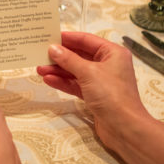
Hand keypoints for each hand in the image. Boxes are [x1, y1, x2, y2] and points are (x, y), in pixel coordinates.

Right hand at [36, 32, 149, 149]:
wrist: (124, 127)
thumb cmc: (110, 94)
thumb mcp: (88, 73)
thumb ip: (69, 59)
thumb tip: (52, 48)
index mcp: (112, 53)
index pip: (87, 40)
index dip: (68, 38)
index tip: (50, 36)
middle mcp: (108, 64)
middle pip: (80, 56)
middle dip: (60, 56)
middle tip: (40, 54)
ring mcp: (101, 81)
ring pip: (76, 71)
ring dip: (59, 70)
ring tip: (39, 68)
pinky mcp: (95, 95)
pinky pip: (76, 84)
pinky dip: (63, 82)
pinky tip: (48, 80)